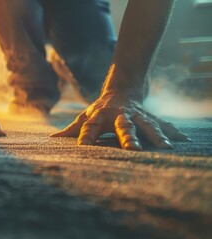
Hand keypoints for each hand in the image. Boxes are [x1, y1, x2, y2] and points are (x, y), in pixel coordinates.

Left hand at [50, 91, 189, 149]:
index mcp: (99, 116)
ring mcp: (136, 116)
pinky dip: (173, 132)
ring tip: (165, 146)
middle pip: (123, 126)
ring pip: (147, 125)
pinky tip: (185, 141)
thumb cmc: (99, 110)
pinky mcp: (149, 117)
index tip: (82, 147)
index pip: (90, 127)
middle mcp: (119, 115)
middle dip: (128, 137)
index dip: (86, 136)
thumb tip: (52, 140)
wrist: (121, 89)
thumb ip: (72, 129)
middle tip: (133, 150)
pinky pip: (162, 125)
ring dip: (156, 135)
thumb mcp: (85, 117)